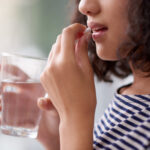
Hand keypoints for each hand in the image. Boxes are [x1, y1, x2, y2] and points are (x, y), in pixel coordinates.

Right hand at [0, 65, 59, 149]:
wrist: (59, 132)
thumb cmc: (61, 115)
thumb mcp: (58, 107)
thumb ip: (51, 104)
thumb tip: (40, 102)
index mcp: (34, 89)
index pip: (21, 76)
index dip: (11, 70)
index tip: (2, 66)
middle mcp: (26, 97)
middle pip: (8, 88)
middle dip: (1, 87)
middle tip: (1, 89)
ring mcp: (21, 109)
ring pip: (5, 103)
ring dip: (0, 103)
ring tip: (1, 106)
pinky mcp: (19, 122)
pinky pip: (6, 120)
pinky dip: (1, 119)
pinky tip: (1, 119)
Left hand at [40, 23, 95, 148]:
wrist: (75, 115)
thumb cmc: (86, 95)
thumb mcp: (87, 70)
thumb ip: (82, 50)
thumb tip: (83, 36)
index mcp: (65, 62)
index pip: (67, 34)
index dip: (75, 28)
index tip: (82, 29)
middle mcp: (52, 64)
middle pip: (59, 40)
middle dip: (70, 37)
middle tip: (80, 39)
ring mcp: (46, 71)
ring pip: (54, 49)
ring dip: (64, 46)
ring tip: (75, 51)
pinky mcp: (43, 76)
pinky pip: (51, 60)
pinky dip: (59, 56)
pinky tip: (67, 62)